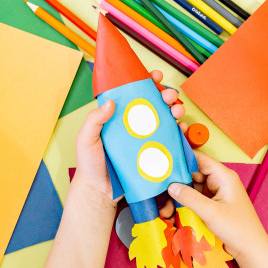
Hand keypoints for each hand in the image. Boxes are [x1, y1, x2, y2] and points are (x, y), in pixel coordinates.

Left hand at [72, 70, 186, 203]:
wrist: (100, 192)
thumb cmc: (90, 164)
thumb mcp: (86, 138)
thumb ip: (94, 120)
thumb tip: (111, 102)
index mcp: (118, 116)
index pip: (133, 93)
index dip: (146, 82)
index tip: (155, 76)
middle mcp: (134, 124)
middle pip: (154, 103)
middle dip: (167, 95)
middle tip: (169, 96)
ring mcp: (145, 138)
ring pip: (166, 118)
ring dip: (176, 110)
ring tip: (177, 111)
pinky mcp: (154, 153)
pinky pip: (170, 140)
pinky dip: (179, 131)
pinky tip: (181, 128)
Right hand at [167, 151, 267, 260]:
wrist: (250, 249)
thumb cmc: (237, 228)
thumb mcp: (211, 212)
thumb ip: (190, 198)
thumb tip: (170, 186)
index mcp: (223, 176)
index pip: (199, 159)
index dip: (181, 160)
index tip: (163, 164)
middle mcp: (219, 181)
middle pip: (192, 174)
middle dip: (176, 184)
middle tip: (159, 192)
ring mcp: (215, 193)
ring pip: (191, 188)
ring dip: (178, 197)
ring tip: (165, 210)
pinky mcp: (212, 204)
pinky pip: (194, 199)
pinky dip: (184, 204)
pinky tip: (173, 213)